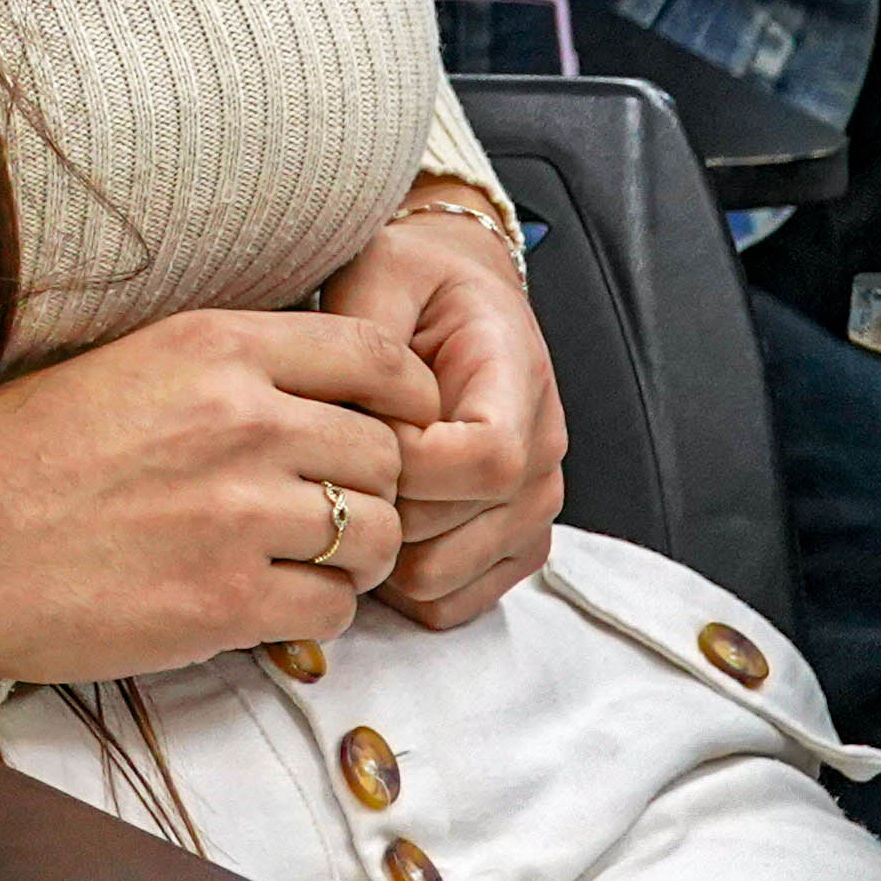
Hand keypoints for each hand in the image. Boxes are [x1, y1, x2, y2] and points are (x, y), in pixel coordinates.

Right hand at [0, 305, 433, 685]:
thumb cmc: (12, 455)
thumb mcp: (126, 367)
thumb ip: (228, 371)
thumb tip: (323, 396)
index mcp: (214, 346)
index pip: (379, 356)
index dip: (408, 398)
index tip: (398, 426)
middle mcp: (240, 419)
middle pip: (386, 454)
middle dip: (373, 488)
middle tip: (331, 511)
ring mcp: (236, 513)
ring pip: (373, 535)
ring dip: (354, 556)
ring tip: (303, 563)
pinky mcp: (223, 602)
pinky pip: (331, 609)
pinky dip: (315, 613)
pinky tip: (267, 606)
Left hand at [314, 201, 562, 628]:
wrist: (454, 300)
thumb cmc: (411, 285)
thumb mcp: (382, 273)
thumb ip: (370, 336)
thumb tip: (357, 416)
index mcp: (520, 380)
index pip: (487, 462)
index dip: (406, 463)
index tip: (355, 428)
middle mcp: (544, 454)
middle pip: (450, 534)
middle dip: (375, 507)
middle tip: (336, 462)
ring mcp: (533, 510)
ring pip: (439, 579)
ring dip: (378, 550)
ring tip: (351, 491)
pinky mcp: (512, 549)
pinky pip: (447, 607)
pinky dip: (397, 586)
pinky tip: (374, 528)